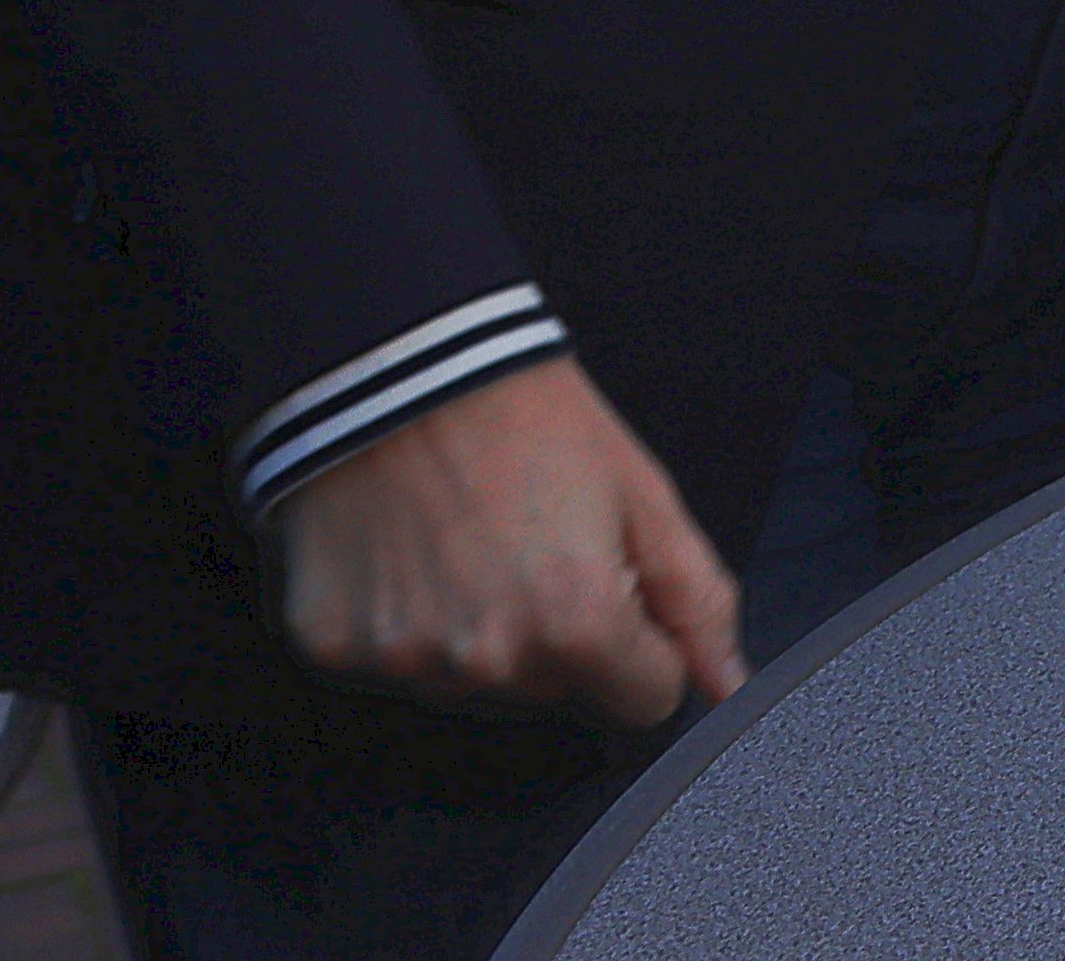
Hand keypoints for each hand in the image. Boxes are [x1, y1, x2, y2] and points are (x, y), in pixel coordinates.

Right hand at [271, 357, 742, 724]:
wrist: (400, 365)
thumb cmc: (524, 415)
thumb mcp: (639, 490)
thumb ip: (695, 598)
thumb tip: (728, 680)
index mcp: (575, 623)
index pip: (647, 699)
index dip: (643, 639)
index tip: (615, 580)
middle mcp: (488, 658)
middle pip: (559, 689)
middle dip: (562, 630)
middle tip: (535, 540)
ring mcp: (407, 659)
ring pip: (478, 682)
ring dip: (485, 630)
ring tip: (471, 538)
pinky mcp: (337, 649)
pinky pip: (399, 662)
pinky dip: (410, 620)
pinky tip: (413, 551)